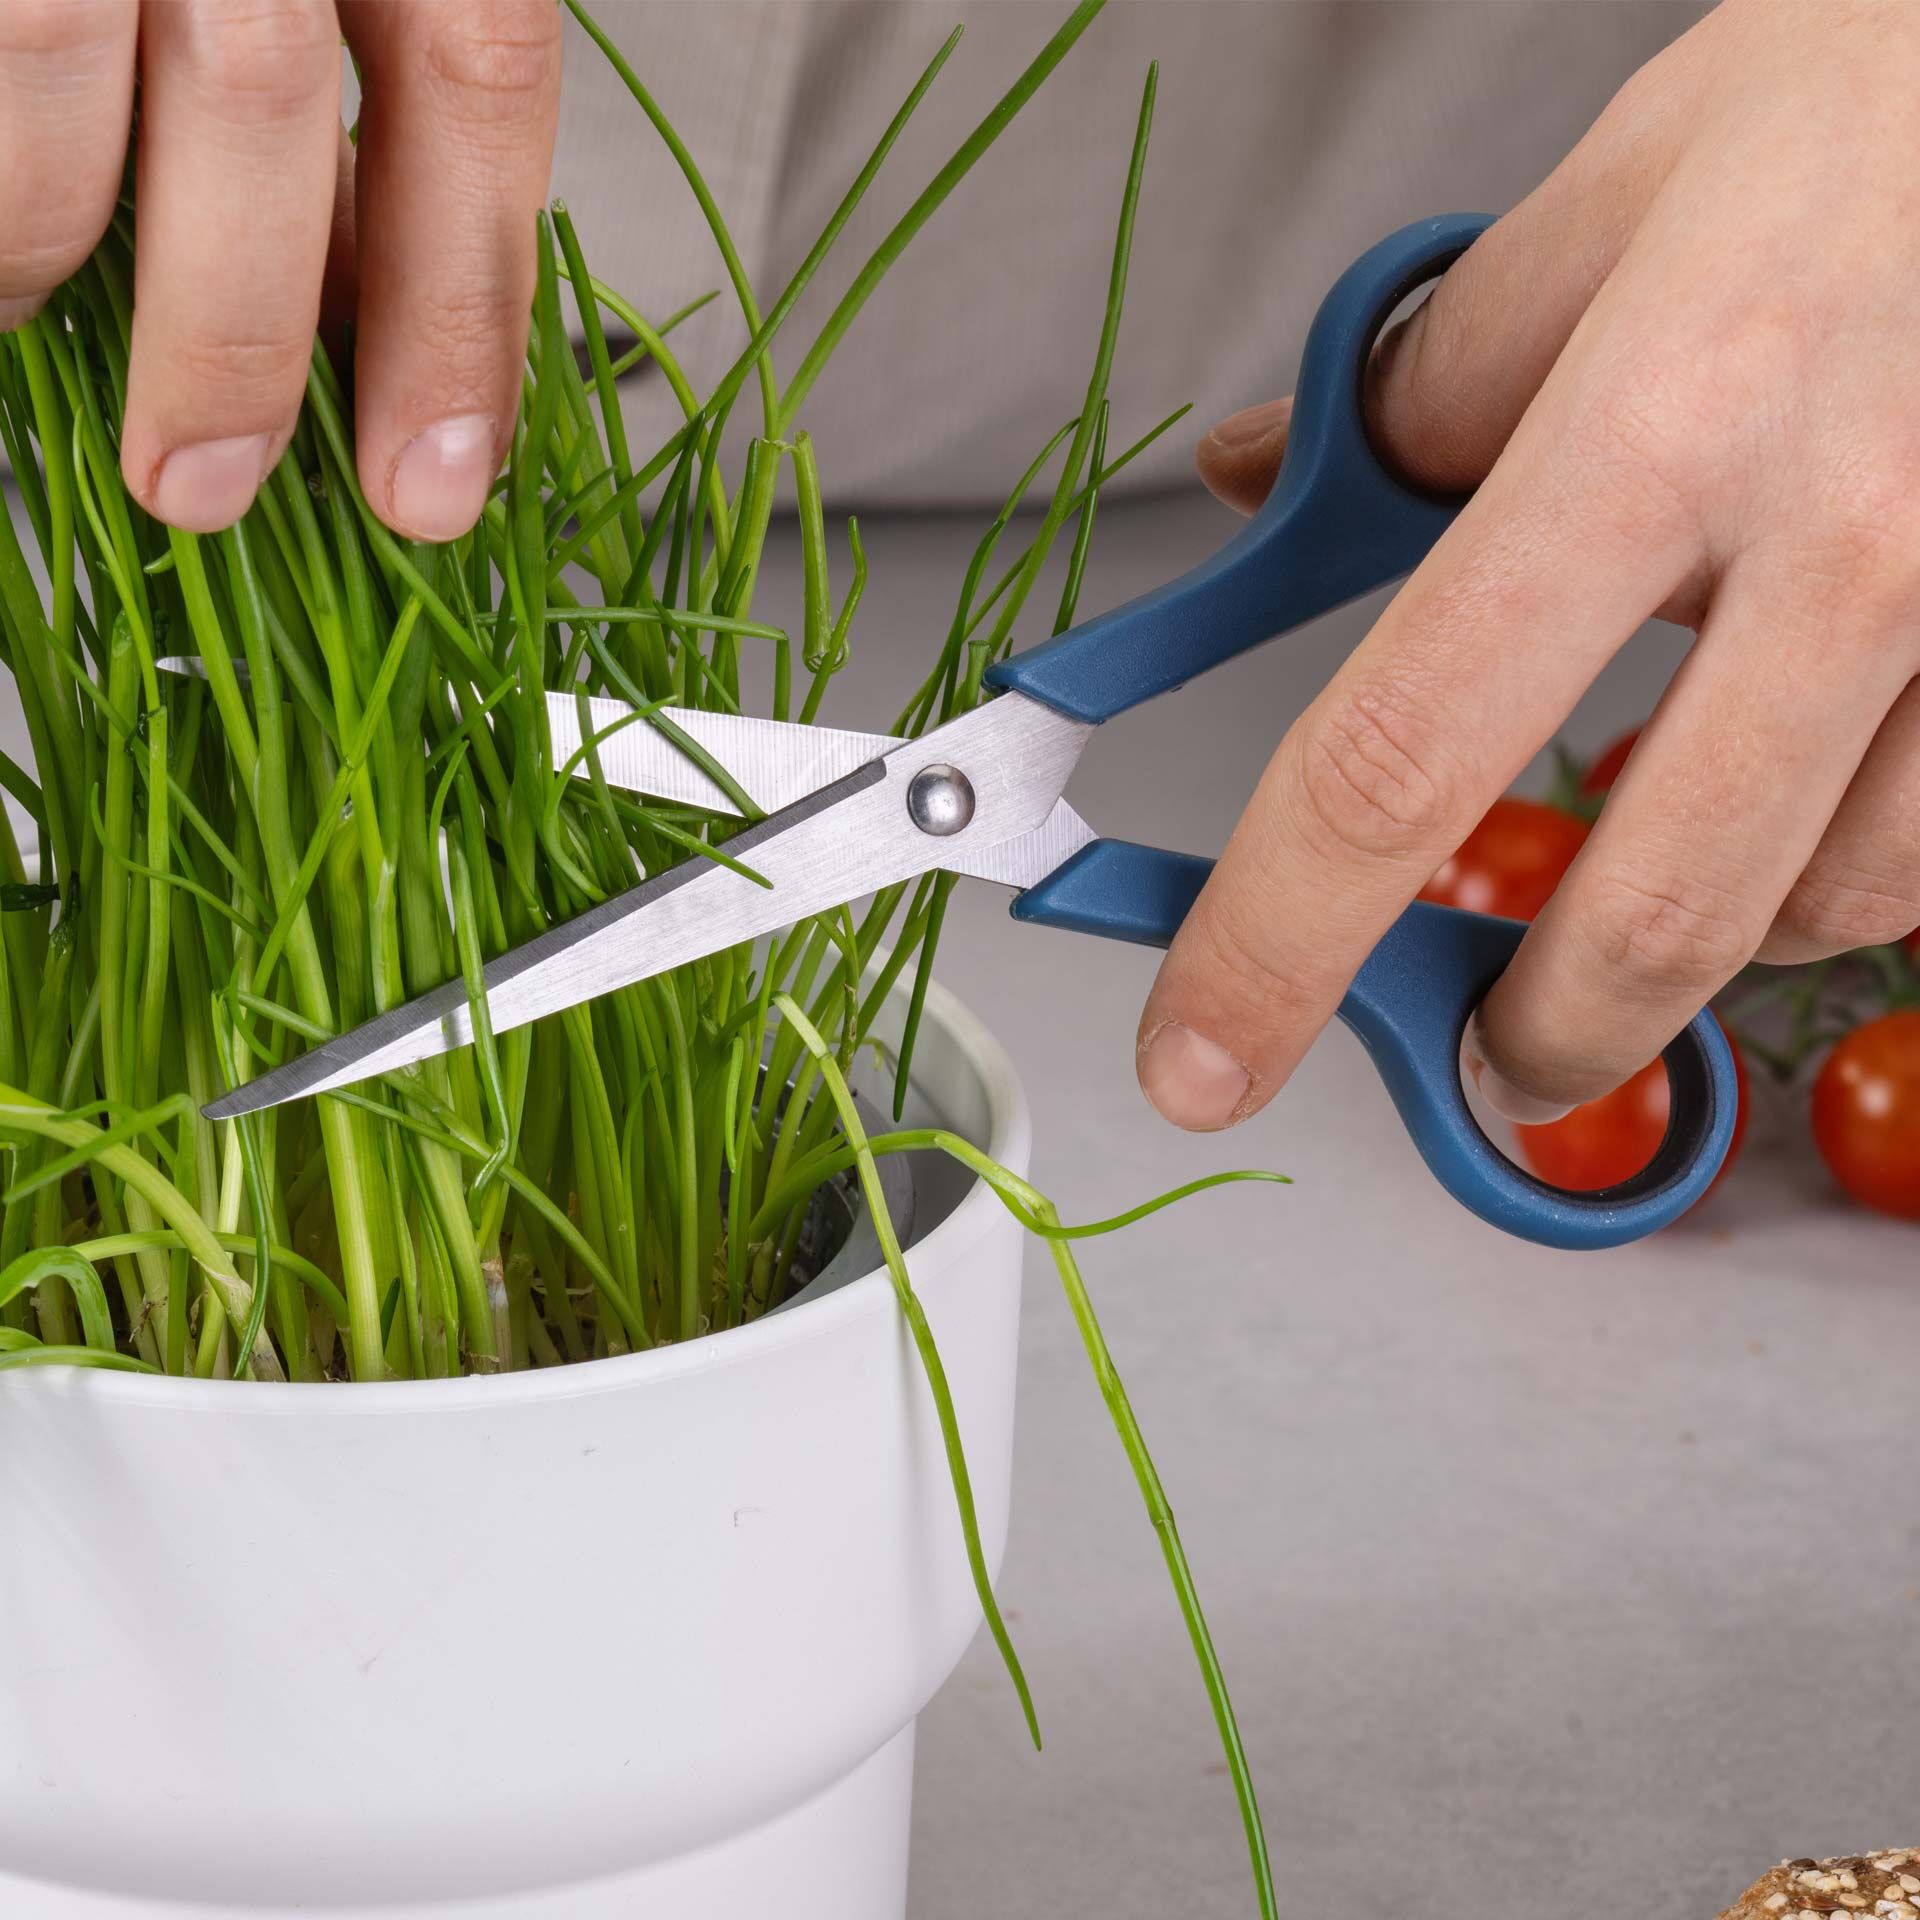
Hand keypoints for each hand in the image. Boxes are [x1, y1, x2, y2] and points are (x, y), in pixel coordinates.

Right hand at [0, 0, 560, 538]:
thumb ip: (363, 114)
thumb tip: (374, 328)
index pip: (475, 80)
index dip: (461, 310)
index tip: (435, 480)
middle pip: (259, 88)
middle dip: (233, 333)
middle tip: (206, 484)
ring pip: (49, 50)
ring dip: (39, 237)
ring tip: (28, 311)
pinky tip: (3, 248)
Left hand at [1138, 0, 1919, 1134]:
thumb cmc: (1867, 109)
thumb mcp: (1603, 208)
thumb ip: (1417, 385)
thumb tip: (1256, 482)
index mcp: (1659, 424)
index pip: (1397, 757)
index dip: (1274, 946)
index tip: (1204, 1056)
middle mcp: (1845, 535)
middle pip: (1650, 918)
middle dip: (1537, 1039)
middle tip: (1482, 1054)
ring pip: (1826, 909)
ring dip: (1706, 938)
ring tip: (1653, 866)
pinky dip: (1839, 869)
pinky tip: (1798, 789)